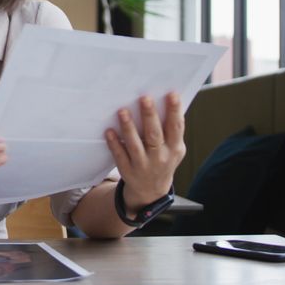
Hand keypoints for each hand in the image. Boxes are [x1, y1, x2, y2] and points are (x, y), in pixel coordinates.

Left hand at [104, 92, 185, 212]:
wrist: (152, 190)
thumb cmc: (164, 160)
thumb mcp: (174, 148)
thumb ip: (172, 129)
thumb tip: (169, 101)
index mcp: (174, 149)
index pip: (176, 128)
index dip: (174, 111)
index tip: (171, 94)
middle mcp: (160, 157)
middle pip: (154, 135)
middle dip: (149, 116)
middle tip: (144, 98)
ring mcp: (143, 165)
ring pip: (135, 145)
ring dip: (128, 128)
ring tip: (122, 111)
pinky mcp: (127, 170)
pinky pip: (120, 156)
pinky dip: (114, 144)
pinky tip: (109, 131)